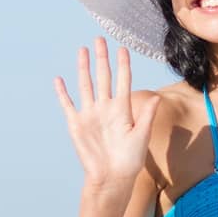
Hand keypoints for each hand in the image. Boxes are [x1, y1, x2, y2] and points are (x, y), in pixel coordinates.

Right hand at [53, 38, 159, 188]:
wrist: (112, 177)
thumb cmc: (130, 160)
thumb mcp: (141, 136)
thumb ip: (147, 116)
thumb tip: (158, 97)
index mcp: (123, 109)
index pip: (123, 81)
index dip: (123, 65)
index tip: (122, 48)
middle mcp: (106, 108)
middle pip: (103, 77)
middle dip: (102, 58)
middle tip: (100, 39)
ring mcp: (90, 114)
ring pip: (86, 85)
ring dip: (84, 68)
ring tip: (83, 50)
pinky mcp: (77, 124)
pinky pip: (68, 104)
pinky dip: (63, 92)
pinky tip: (59, 79)